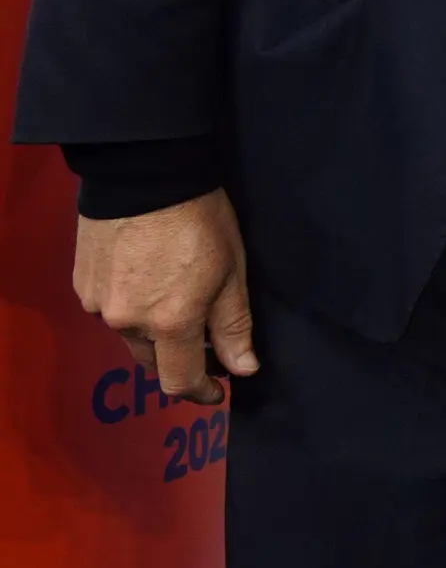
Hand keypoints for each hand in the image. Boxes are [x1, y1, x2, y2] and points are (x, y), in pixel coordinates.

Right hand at [73, 191, 258, 404]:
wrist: (143, 175)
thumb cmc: (198, 219)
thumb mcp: (231, 271)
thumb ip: (233, 326)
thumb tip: (242, 369)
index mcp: (170, 323)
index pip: (179, 380)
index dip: (199, 392)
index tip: (216, 390)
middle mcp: (127, 322)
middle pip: (152, 361)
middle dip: (178, 360)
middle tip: (203, 344)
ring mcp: (98, 305)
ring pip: (129, 336)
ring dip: (152, 333)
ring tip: (175, 302)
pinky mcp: (81, 285)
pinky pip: (108, 311)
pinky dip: (129, 307)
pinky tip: (146, 281)